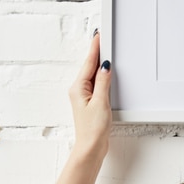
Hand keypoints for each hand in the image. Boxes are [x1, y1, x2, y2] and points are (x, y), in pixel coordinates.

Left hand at [67, 31, 112, 159]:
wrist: (91, 147)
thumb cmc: (93, 129)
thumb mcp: (101, 102)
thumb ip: (103, 82)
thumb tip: (105, 66)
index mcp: (78, 88)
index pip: (89, 63)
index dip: (95, 48)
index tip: (98, 36)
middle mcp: (79, 90)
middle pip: (89, 66)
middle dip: (96, 52)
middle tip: (102, 38)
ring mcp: (84, 97)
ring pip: (92, 74)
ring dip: (98, 63)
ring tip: (103, 50)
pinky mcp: (90, 103)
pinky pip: (95, 83)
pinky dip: (100, 76)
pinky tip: (104, 73)